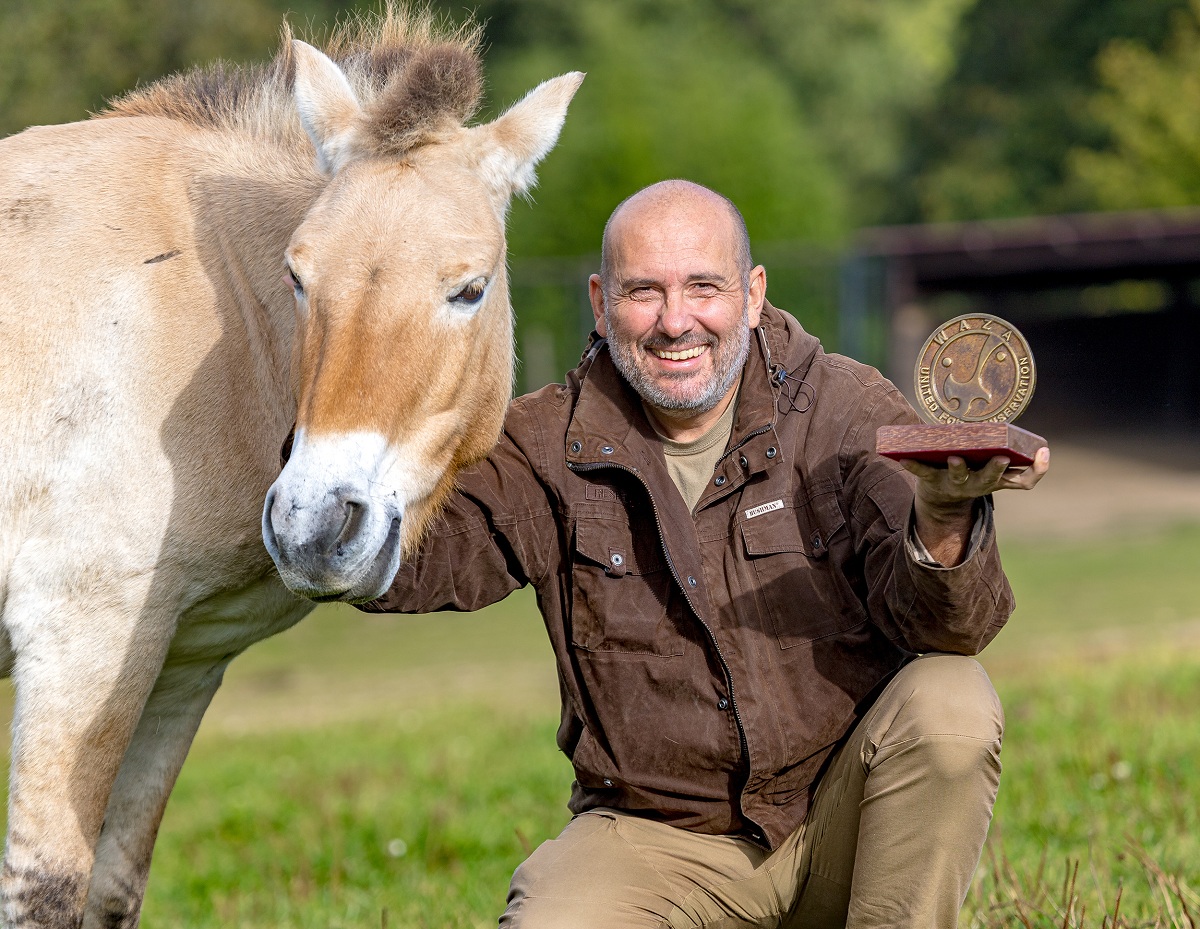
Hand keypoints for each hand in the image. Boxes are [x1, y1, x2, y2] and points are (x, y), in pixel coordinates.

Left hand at [900, 447, 1049, 565]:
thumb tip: (1042, 449)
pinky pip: (922, 472)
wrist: (941, 497)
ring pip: (958, 478)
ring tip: (956, 458)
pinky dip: (914, 465)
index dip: (1036, 469)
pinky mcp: (931, 480)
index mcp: (997, 480)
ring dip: (958, 469)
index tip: (1042, 452)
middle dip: (994, 470)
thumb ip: (1019, 462)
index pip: (1024, 481)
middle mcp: (977, 485)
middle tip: (1000, 459)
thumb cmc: (975, 475)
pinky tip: (903, 458)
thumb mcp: (998, 473)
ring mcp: (954, 483)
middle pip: (988, 480)